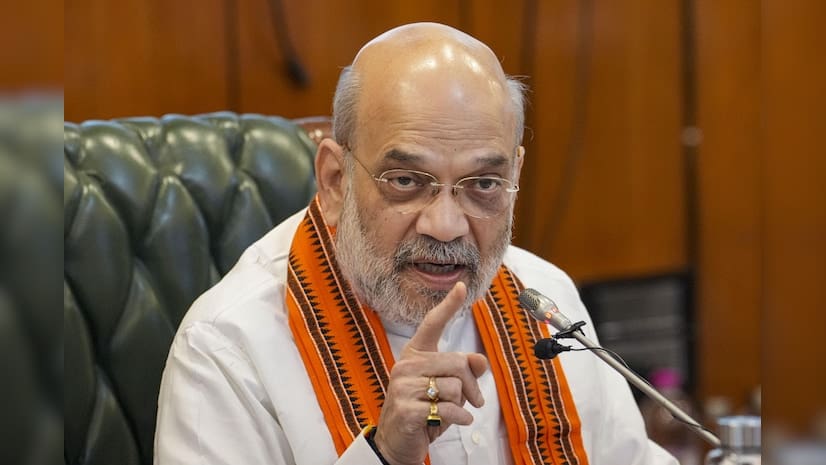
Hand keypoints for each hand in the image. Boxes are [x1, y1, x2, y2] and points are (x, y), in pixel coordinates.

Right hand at [373, 282, 488, 464]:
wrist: (397, 442)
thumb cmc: (423, 410)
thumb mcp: (446, 388)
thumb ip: (462, 372)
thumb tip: (480, 361)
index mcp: (414, 354)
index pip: (432, 324)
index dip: (448, 305)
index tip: (461, 286)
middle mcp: (406, 366)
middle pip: (457, 363)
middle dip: (472, 386)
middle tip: (474, 401)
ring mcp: (403, 387)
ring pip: (454, 387)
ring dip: (462, 404)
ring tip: (449, 413)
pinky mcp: (407, 409)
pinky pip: (448, 408)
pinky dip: (460, 417)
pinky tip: (457, 421)